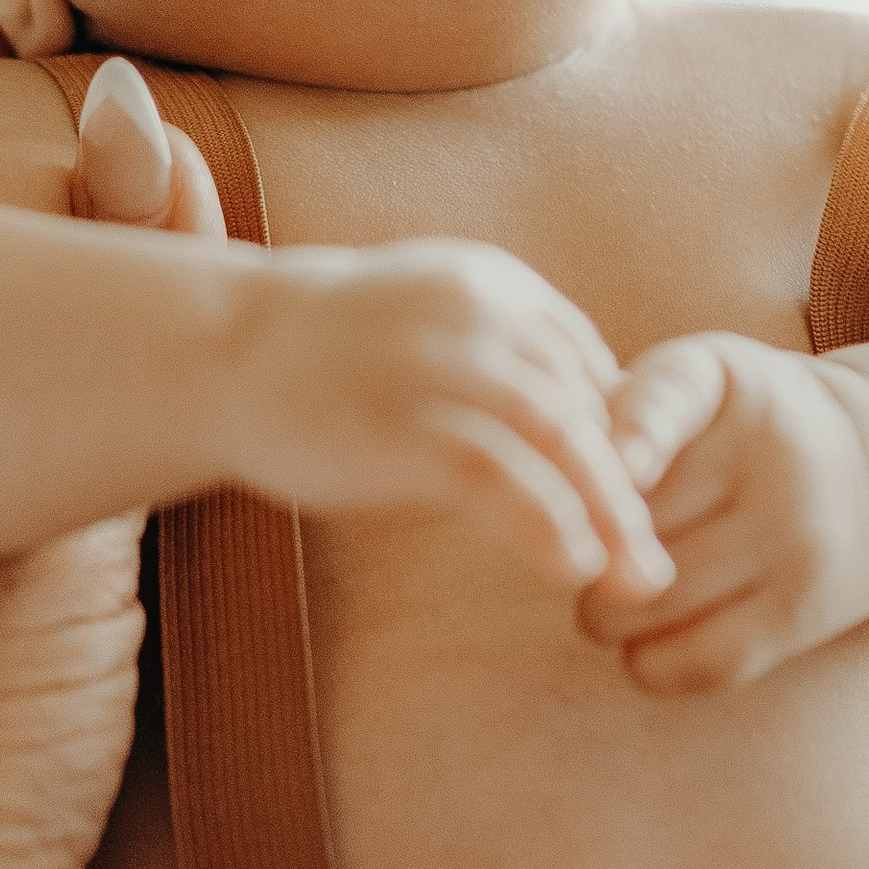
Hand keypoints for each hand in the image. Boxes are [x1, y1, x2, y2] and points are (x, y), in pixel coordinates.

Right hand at [63, 56, 670, 607]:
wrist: (215, 351)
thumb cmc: (320, 357)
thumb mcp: (423, 326)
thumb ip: (493, 359)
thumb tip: (559, 425)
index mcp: (494, 286)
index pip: (586, 366)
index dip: (617, 440)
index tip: (630, 508)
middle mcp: (480, 314)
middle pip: (586, 407)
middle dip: (629, 489)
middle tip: (653, 564)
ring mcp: (440, 365)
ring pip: (559, 441)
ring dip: (607, 516)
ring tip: (635, 582)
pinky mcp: (402, 421)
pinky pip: (497, 476)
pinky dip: (544, 523)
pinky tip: (569, 570)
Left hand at [582, 333, 868, 692]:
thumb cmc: (741, 425)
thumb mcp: (696, 382)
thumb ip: (616, 415)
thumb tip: (545, 492)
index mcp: (723, 383)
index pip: (667, 402)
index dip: (633, 438)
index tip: (612, 469)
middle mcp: (772, 456)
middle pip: (628, 528)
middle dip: (582, 549)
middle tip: (586, 549)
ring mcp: (796, 538)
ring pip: (649, 603)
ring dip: (605, 613)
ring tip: (613, 593)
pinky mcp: (805, 611)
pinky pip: (696, 661)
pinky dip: (649, 661)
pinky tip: (651, 639)